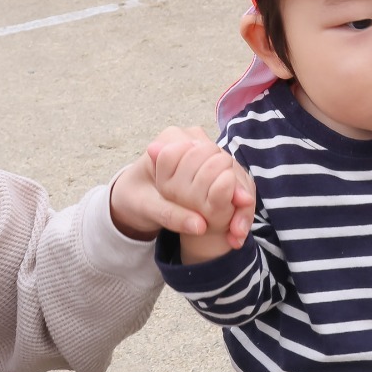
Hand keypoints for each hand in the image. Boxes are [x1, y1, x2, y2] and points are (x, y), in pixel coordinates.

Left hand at [109, 126, 254, 253]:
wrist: (132, 195)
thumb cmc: (134, 198)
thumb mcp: (148, 209)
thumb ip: (172, 215)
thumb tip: (201, 227)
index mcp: (172, 139)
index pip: (210, 158)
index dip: (226, 190)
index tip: (233, 223)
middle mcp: (191, 137)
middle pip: (227, 164)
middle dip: (236, 199)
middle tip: (238, 232)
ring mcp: (203, 148)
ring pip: (233, 172)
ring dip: (239, 204)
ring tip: (238, 233)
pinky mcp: (210, 160)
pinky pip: (230, 178)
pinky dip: (234, 201)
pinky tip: (235, 227)